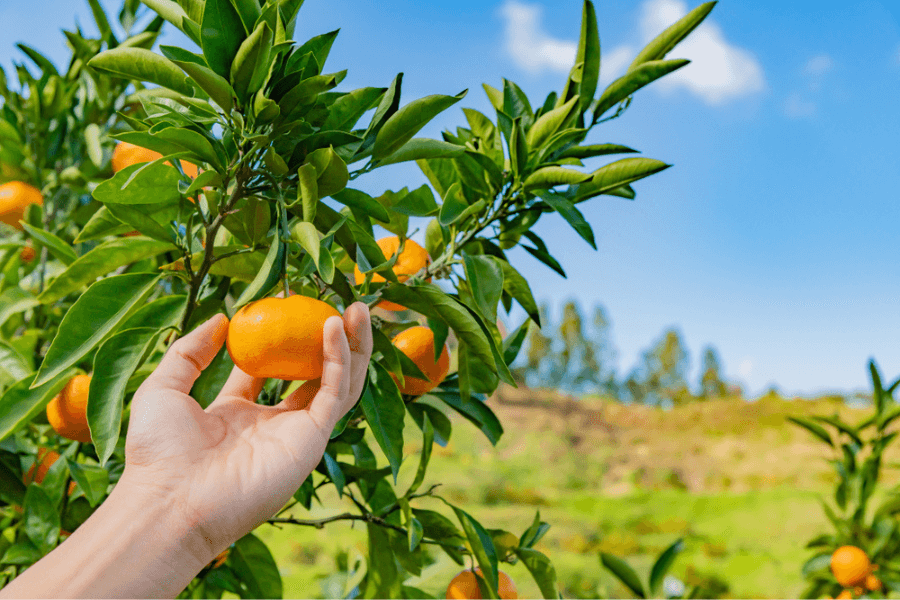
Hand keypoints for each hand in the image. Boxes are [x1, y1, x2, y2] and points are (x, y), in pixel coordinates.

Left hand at [117, 299, 371, 561]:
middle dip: (333, 342)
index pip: (270, 372)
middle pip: (315, 376)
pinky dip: (339, 360)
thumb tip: (221, 318)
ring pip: (339, 384)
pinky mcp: (311, 440)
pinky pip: (334, 394)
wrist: (170, 500)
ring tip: (357, 310)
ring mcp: (296, 434)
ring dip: (352, 346)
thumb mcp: (165, 387)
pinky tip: (333, 327)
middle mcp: (273, 425)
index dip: (282, 341)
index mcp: (239, 415)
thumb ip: (190, 352)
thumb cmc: (158, 452)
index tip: (288, 307)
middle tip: (340, 307)